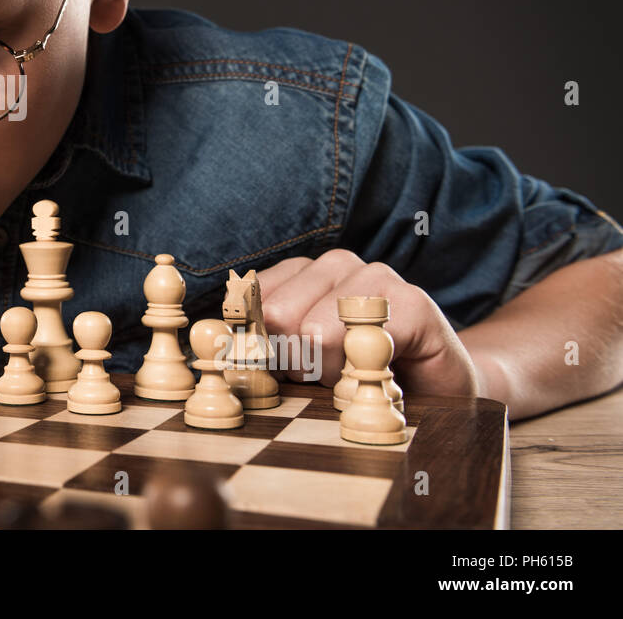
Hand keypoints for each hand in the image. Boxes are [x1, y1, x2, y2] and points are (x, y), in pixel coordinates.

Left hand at [255, 249, 478, 396]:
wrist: (436, 390)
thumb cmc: (355, 376)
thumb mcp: (295, 362)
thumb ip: (258, 348)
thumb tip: (217, 349)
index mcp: (299, 272)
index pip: (248, 302)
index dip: (260, 351)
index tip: (286, 370)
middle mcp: (334, 263)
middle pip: (277, 316)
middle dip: (295, 364)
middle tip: (327, 376)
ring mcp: (376, 275)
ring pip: (315, 331)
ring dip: (330, 373)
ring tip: (354, 374)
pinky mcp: (413, 301)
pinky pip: (362, 341)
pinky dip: (362, 371)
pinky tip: (381, 370)